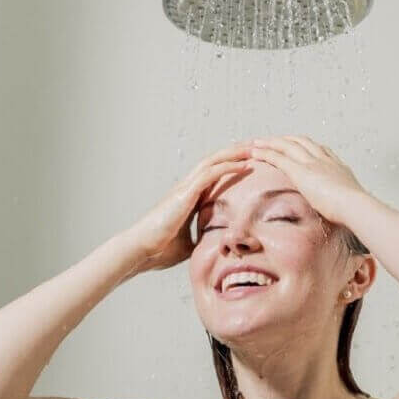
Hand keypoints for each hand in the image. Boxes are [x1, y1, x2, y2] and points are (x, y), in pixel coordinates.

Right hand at [127, 143, 252, 272]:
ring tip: (254, 148)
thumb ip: (202, 239)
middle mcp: (186, 188)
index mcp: (188, 197)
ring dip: (234, 154)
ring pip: (212, 161)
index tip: (250, 162)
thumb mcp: (189, 244)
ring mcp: (184, 188)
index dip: (230, 166)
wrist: (140, 251)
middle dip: (236, 153)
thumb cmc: (159, 250)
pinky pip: (209, 174)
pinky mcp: (184, 194)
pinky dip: (227, 167)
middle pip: (214, 162)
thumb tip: (218, 247)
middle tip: (257, 146)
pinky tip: (244, 165)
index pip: (213, 175)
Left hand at [249, 135, 367, 224]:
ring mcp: (312, 163)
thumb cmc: (355, 210)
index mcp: (337, 166)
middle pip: (301, 142)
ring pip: (287, 145)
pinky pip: (278, 157)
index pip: (320, 149)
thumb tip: (339, 212)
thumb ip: (341, 203)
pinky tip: (255, 152)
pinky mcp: (300, 171)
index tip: (297, 146)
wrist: (355, 206)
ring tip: (257, 142)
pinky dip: (265, 153)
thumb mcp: (348, 202)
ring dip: (270, 142)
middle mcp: (324, 160)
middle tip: (272, 140)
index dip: (306, 146)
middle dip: (285, 140)